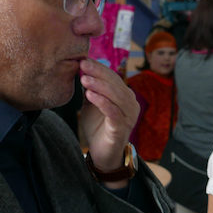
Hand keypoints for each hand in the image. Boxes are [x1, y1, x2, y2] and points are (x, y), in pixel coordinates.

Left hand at [78, 58, 138, 174]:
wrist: (102, 153)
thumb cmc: (98, 127)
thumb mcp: (92, 103)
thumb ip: (90, 88)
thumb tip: (81, 67)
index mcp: (124, 95)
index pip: (112, 77)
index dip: (99, 68)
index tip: (83, 59)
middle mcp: (131, 104)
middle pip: (115, 84)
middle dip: (98, 73)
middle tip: (83, 65)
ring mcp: (128, 116)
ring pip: (116, 96)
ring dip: (99, 86)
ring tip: (84, 79)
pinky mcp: (122, 128)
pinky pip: (114, 112)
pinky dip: (102, 102)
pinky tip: (89, 95)